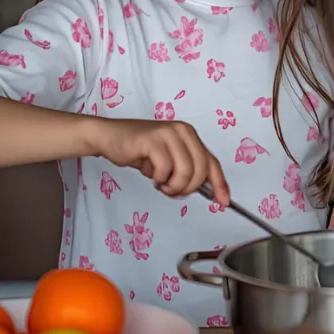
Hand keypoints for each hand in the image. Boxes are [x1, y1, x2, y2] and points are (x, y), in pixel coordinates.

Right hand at [89, 118, 229, 204]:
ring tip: (160, 183)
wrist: (111, 137)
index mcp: (190, 136)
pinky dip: (158, 179)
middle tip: (170, 190)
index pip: (211, 162)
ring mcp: (168, 134)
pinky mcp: (152, 140)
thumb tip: (209, 191)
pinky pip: (165, 169)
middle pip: (200, 171)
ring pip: (185, 172)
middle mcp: (183, 132)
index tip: (222, 202)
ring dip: (172, 186)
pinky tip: (150, 174)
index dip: (219, 184)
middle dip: (187, 188)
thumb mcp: (170, 160)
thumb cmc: (141, 150)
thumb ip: (187, 170)